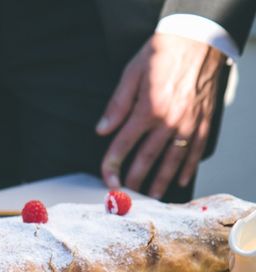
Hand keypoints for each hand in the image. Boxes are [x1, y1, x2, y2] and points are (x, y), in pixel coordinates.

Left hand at [96, 33, 225, 198]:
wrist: (198, 41)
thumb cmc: (161, 55)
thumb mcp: (131, 74)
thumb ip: (117, 105)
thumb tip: (102, 130)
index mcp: (148, 110)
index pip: (124, 145)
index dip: (112, 165)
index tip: (106, 180)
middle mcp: (169, 121)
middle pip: (147, 158)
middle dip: (134, 179)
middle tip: (126, 194)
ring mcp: (189, 124)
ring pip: (173, 160)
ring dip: (161, 181)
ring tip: (151, 195)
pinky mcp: (203, 122)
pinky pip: (196, 151)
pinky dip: (188, 168)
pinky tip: (181, 180)